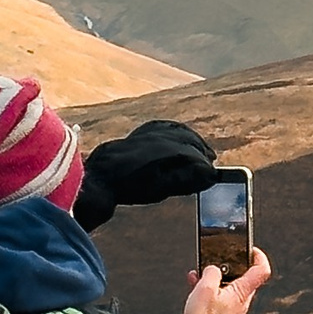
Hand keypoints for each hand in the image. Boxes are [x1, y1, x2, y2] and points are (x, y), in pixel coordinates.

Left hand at [73, 120, 225, 230]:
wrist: (100, 176)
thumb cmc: (129, 186)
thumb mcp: (161, 187)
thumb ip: (185, 179)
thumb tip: (209, 175)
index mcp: (169, 150)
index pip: (195, 155)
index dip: (205, 165)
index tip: (213, 172)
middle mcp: (161, 137)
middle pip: (189, 140)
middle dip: (202, 150)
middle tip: (211, 160)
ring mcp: (149, 133)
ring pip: (178, 131)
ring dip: (192, 138)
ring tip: (200, 148)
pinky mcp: (139, 133)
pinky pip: (164, 125)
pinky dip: (177, 130)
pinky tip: (179, 134)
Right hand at [182, 247, 269, 313]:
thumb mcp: (205, 288)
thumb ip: (211, 272)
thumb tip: (212, 269)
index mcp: (243, 291)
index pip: (261, 270)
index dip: (258, 255)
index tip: (249, 248)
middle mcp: (242, 300)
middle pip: (242, 275)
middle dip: (228, 264)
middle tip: (217, 259)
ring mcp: (233, 308)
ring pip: (228, 285)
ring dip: (215, 277)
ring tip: (200, 274)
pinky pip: (220, 295)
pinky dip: (210, 288)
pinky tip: (195, 287)